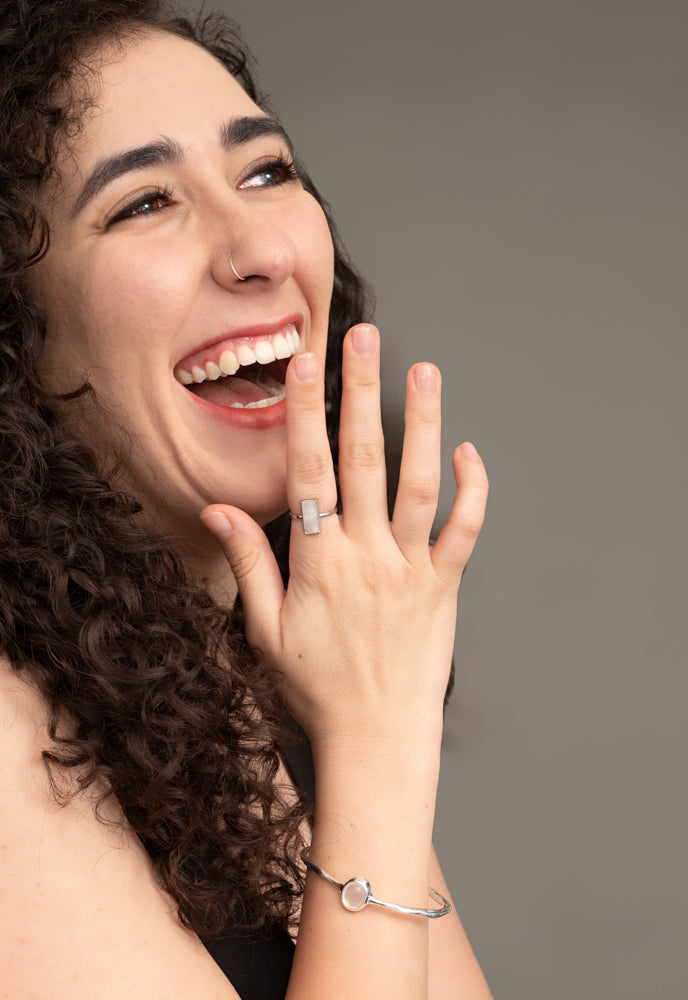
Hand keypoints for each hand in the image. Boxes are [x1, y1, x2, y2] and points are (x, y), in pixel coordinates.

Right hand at [200, 324, 487, 753]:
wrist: (377, 739)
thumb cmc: (316, 689)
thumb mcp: (263, 630)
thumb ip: (246, 562)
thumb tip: (216, 509)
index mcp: (317, 562)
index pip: (308, 472)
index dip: (303, 414)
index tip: (304, 365)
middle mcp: (366, 555)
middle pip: (365, 458)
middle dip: (361, 391)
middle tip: (363, 337)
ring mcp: (411, 568)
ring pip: (419, 481)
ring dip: (424, 422)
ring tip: (424, 370)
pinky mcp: (445, 586)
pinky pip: (465, 529)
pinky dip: (471, 488)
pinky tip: (467, 450)